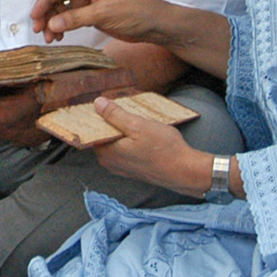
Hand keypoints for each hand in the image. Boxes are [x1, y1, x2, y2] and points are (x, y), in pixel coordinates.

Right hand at [33, 0, 233, 76]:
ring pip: (60, 9)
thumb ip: (75, 18)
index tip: (35, 17)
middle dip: (46, 14)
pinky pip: (69, 17)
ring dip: (53, 23)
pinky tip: (59, 37)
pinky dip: (62, 27)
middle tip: (40, 31)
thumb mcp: (104, 14)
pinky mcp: (90, 12)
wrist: (156, 24)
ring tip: (50, 39)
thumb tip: (51, 25)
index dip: (44, 1)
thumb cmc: (136, 12)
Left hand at [87, 94, 212, 193]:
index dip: (97, 116)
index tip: (104, 103)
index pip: (92, 130)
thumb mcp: (138, 125)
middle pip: (103, 136)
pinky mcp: (132, 169)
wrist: (184, 172)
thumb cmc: (163, 149)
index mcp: (106, 151)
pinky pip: (124, 151)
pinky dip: (128, 141)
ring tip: (134, 119)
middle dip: (110, 122)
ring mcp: (120, 167)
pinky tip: (141, 133)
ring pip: (114, 143)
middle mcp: (109, 162)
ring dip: (121, 131)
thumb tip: (97, 103)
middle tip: (122, 108)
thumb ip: (116, 115)